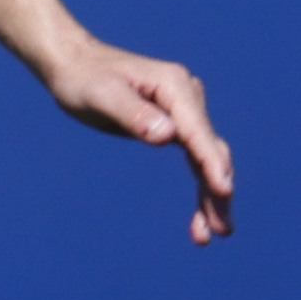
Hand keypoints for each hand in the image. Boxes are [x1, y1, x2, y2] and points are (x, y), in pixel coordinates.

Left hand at [44, 39, 234, 243]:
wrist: (75, 65)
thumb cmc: (84, 79)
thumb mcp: (101, 96)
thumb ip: (133, 114)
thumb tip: (168, 137)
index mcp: (174, 85)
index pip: (199, 131)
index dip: (212, 162)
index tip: (224, 190)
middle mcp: (187, 95)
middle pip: (210, 148)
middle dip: (217, 189)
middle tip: (220, 230)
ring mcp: (185, 109)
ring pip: (207, 157)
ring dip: (212, 195)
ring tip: (213, 234)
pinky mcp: (176, 122)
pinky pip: (196, 157)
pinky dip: (201, 184)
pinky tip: (201, 216)